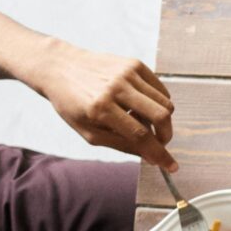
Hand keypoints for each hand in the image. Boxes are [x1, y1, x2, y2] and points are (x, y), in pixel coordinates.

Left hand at [27, 42, 177, 170]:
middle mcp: (116, 88)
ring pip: (165, 102)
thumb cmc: (72, 103)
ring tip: (143, 119)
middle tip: (159, 140)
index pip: (140, 135)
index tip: (171, 166)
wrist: (59, 67)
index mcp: (100, 109)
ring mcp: (127, 74)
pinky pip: (160, 89)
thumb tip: (150, 156)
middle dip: (166, 135)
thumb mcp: (88, 132)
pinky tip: (142, 104)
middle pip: (161, 116)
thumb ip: (121, 144)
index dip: (159, 154)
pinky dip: (158, 102)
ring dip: (161, 118)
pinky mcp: (134, 64)